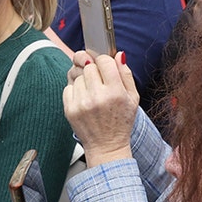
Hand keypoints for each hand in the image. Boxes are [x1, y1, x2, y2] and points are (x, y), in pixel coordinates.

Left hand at [63, 51, 138, 166]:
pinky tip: (85, 100)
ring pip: (78, 76)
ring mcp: (82, 103)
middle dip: (94, 70)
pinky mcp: (70, 109)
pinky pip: (68, 87)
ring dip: (84, 81)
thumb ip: (126, 74)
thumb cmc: (121, 122)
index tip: (105, 67)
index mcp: (115, 92)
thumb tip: (119, 54)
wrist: (106, 146)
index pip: (104, 61)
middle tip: (99, 82)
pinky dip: (75, 90)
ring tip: (93, 94)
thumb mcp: (133, 98)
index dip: (104, 62)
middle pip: (88, 66)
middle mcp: (97, 97)